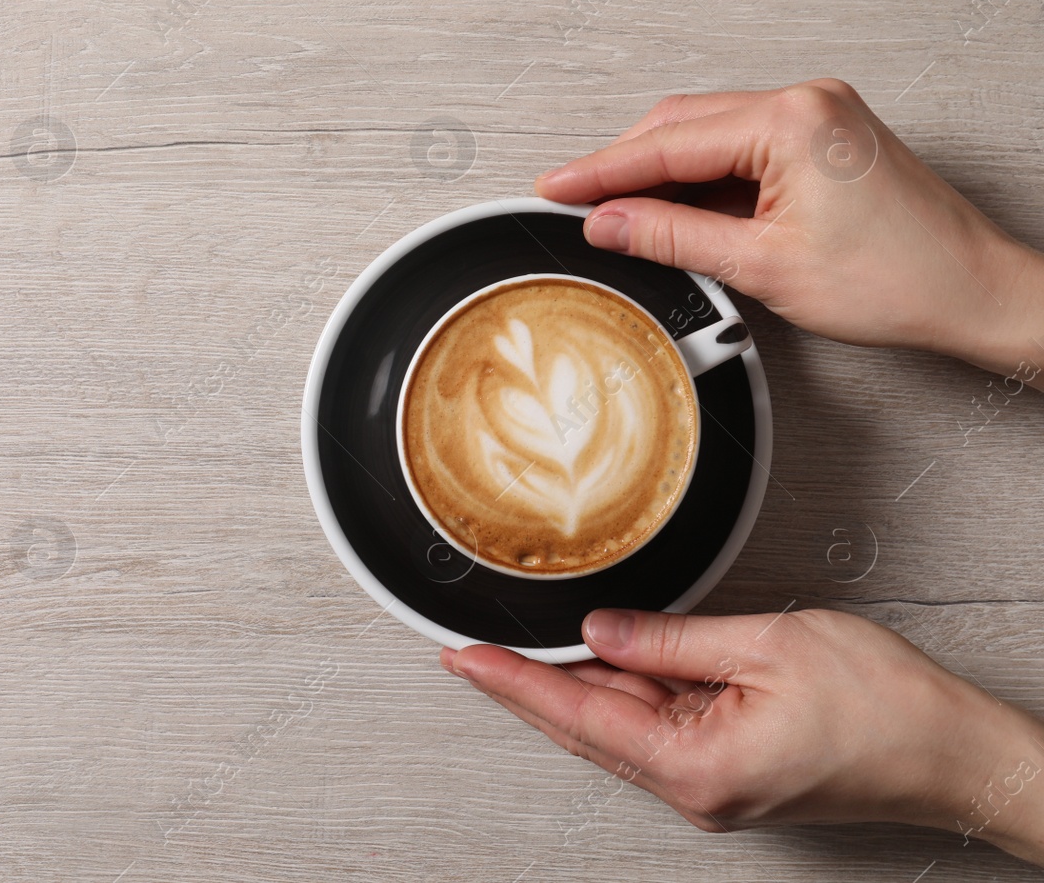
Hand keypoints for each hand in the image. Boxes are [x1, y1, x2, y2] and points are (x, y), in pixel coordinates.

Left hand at [441, 608, 1043, 861]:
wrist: (954, 753)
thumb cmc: (887, 708)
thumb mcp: (768, 645)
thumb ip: (671, 639)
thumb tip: (600, 631)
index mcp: (697, 765)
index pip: (579, 718)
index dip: (515, 684)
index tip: (466, 659)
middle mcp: (696, 789)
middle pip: (588, 728)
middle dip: (527, 685)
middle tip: (469, 650)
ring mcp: (711, 785)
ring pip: (621, 726)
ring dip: (574, 687)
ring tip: (520, 648)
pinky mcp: (730, 770)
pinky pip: (658, 726)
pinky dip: (624, 692)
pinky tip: (600, 661)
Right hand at [533, 79, 1043, 386]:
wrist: (972, 292)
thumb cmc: (898, 278)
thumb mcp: (761, 265)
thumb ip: (672, 236)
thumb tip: (610, 221)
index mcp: (789, 120)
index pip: (665, 143)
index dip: (599, 171)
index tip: (553, 188)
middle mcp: (805, 102)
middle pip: (680, 125)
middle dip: (623, 167)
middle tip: (574, 204)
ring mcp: (817, 115)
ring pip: (707, 135)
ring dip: (662, 175)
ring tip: (621, 218)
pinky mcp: (824, 138)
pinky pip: (741, 148)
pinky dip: (702, 180)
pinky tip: (676, 212)